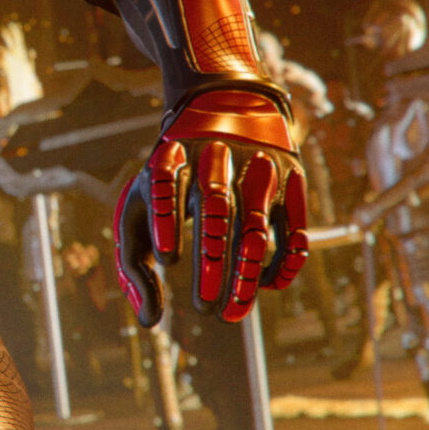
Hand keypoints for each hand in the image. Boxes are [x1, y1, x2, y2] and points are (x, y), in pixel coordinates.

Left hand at [113, 91, 309, 326]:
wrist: (224, 106)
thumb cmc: (170, 182)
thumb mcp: (140, 208)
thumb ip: (134, 266)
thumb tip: (150, 323)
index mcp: (172, 157)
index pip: (167, 184)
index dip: (168, 221)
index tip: (167, 260)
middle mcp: (216, 158)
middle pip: (217, 209)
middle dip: (212, 261)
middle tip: (204, 308)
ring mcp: (257, 167)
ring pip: (256, 222)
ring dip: (246, 271)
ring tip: (233, 312)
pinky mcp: (290, 178)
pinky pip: (294, 225)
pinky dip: (285, 260)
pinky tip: (268, 287)